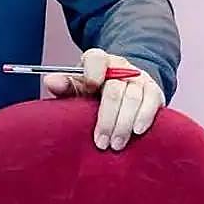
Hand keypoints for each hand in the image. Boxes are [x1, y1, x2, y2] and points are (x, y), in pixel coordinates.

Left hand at [43, 47, 164, 151]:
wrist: (124, 85)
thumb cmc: (95, 89)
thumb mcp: (78, 86)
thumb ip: (66, 85)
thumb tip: (50, 81)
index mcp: (99, 60)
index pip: (96, 59)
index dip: (92, 73)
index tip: (90, 87)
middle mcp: (121, 66)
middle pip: (115, 89)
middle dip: (107, 118)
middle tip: (101, 143)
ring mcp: (139, 78)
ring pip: (134, 98)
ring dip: (124, 124)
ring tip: (116, 145)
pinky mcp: (154, 91)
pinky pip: (152, 103)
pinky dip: (145, 117)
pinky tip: (137, 132)